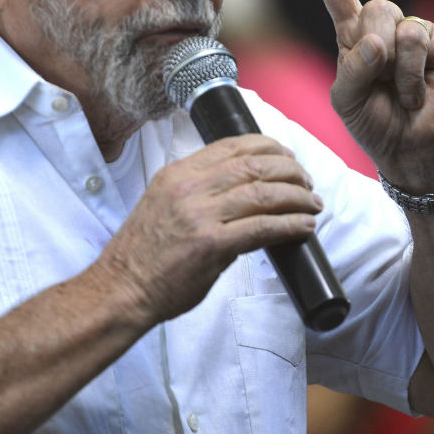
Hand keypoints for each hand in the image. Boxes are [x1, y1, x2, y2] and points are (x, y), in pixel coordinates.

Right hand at [99, 135, 322, 322]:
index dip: (268, 147)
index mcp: (177, 173)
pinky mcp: (212, 245)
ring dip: (296, 196)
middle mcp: (189, 188)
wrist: (122, 288)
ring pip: (263, 192)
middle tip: (306, 181)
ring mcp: (200, 215)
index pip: (232, 146)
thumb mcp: (164, 205)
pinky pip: (262, 227)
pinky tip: (304, 225)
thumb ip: (200, 195)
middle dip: (289, 170)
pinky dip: (289, 224)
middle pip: (254, 165)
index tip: (286, 156)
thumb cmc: (143, 254)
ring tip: (311, 203)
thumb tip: (244, 196)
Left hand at [305, 0, 433, 192]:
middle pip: (372, 9)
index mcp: (353, 34)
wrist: (410, 148)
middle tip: (379, 81)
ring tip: (400, 91)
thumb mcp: (345, 98)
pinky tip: (419, 93)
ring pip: (396, 26)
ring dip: (393, 69)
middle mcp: (386, 26)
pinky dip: (412, 76)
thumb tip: (380, 42)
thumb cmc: (375, 121)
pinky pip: (419, 42)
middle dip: (370, 50)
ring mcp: (418, 30)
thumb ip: (352, 68)